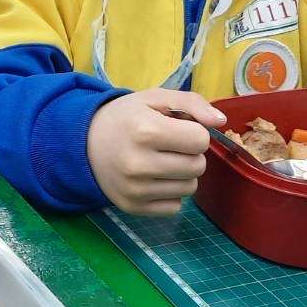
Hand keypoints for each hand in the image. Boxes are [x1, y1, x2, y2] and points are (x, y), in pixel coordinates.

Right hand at [86, 89, 224, 215]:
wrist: (85, 143)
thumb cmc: (126, 118)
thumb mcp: (155, 98)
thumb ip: (192, 103)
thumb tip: (221, 122)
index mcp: (146, 131)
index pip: (201, 140)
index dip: (194, 132)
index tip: (176, 129)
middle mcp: (139, 164)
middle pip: (198, 166)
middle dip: (190, 154)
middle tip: (170, 146)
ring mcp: (135, 189)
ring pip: (190, 188)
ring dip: (183, 174)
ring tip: (162, 161)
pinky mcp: (133, 207)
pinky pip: (175, 206)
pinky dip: (170, 192)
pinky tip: (154, 179)